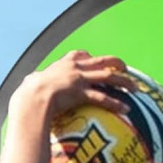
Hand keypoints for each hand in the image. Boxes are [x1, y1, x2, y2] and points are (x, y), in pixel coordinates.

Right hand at [12, 50, 134, 120]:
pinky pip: (103, 98)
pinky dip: (116, 103)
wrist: (30, 99)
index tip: (95, 59)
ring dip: (124, 81)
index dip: (89, 57)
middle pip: (101, 61)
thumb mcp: (31, 83)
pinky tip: (125, 108)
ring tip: (135, 88)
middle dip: (116, 63)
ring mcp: (79, 79)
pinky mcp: (82, 93)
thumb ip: (34, 81)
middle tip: (126, 69)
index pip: (79, 55)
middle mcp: (74, 68)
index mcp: (62, 65)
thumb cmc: (27, 95)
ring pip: (108, 77)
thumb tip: (28, 84)